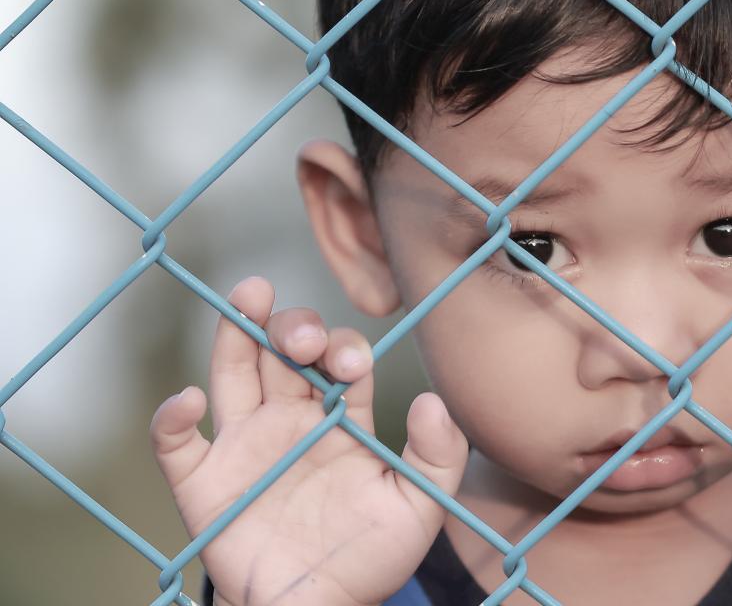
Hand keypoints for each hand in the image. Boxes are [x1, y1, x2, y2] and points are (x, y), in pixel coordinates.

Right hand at [149, 276, 468, 605]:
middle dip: (293, 327)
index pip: (340, 361)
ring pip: (233, 371)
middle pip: (283, 351)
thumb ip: (439, 456)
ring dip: (236, 330)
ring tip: (249, 294)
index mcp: (339, 419)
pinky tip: (189, 401)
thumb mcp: (420, 507)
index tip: (351, 365)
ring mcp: (244, 445)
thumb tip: (433, 400)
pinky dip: (171, 417)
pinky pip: (175, 443)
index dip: (344, 349)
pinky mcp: (203, 483)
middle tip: (302, 339)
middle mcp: (290, 419)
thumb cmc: (370, 556)